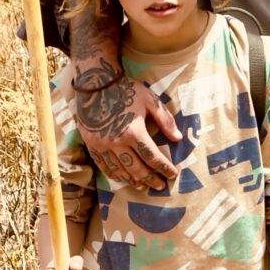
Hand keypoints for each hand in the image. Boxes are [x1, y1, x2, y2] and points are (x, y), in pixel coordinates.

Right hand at [70, 68, 180, 189]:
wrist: (95, 83)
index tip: (173, 174)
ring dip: (133, 181)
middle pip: (137, 169)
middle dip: (151, 179)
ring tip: (143, 186)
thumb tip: (178, 138)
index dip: (164, 168)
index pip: (152, 157)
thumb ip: (165, 120)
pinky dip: (114, 175)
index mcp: (134, 132)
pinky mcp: (91, 145)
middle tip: (160, 186)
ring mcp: (102, 145)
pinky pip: (103, 166)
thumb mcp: (150, 100)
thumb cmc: (126, 89)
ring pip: (120, 171)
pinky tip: (122, 179)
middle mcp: (117, 142)